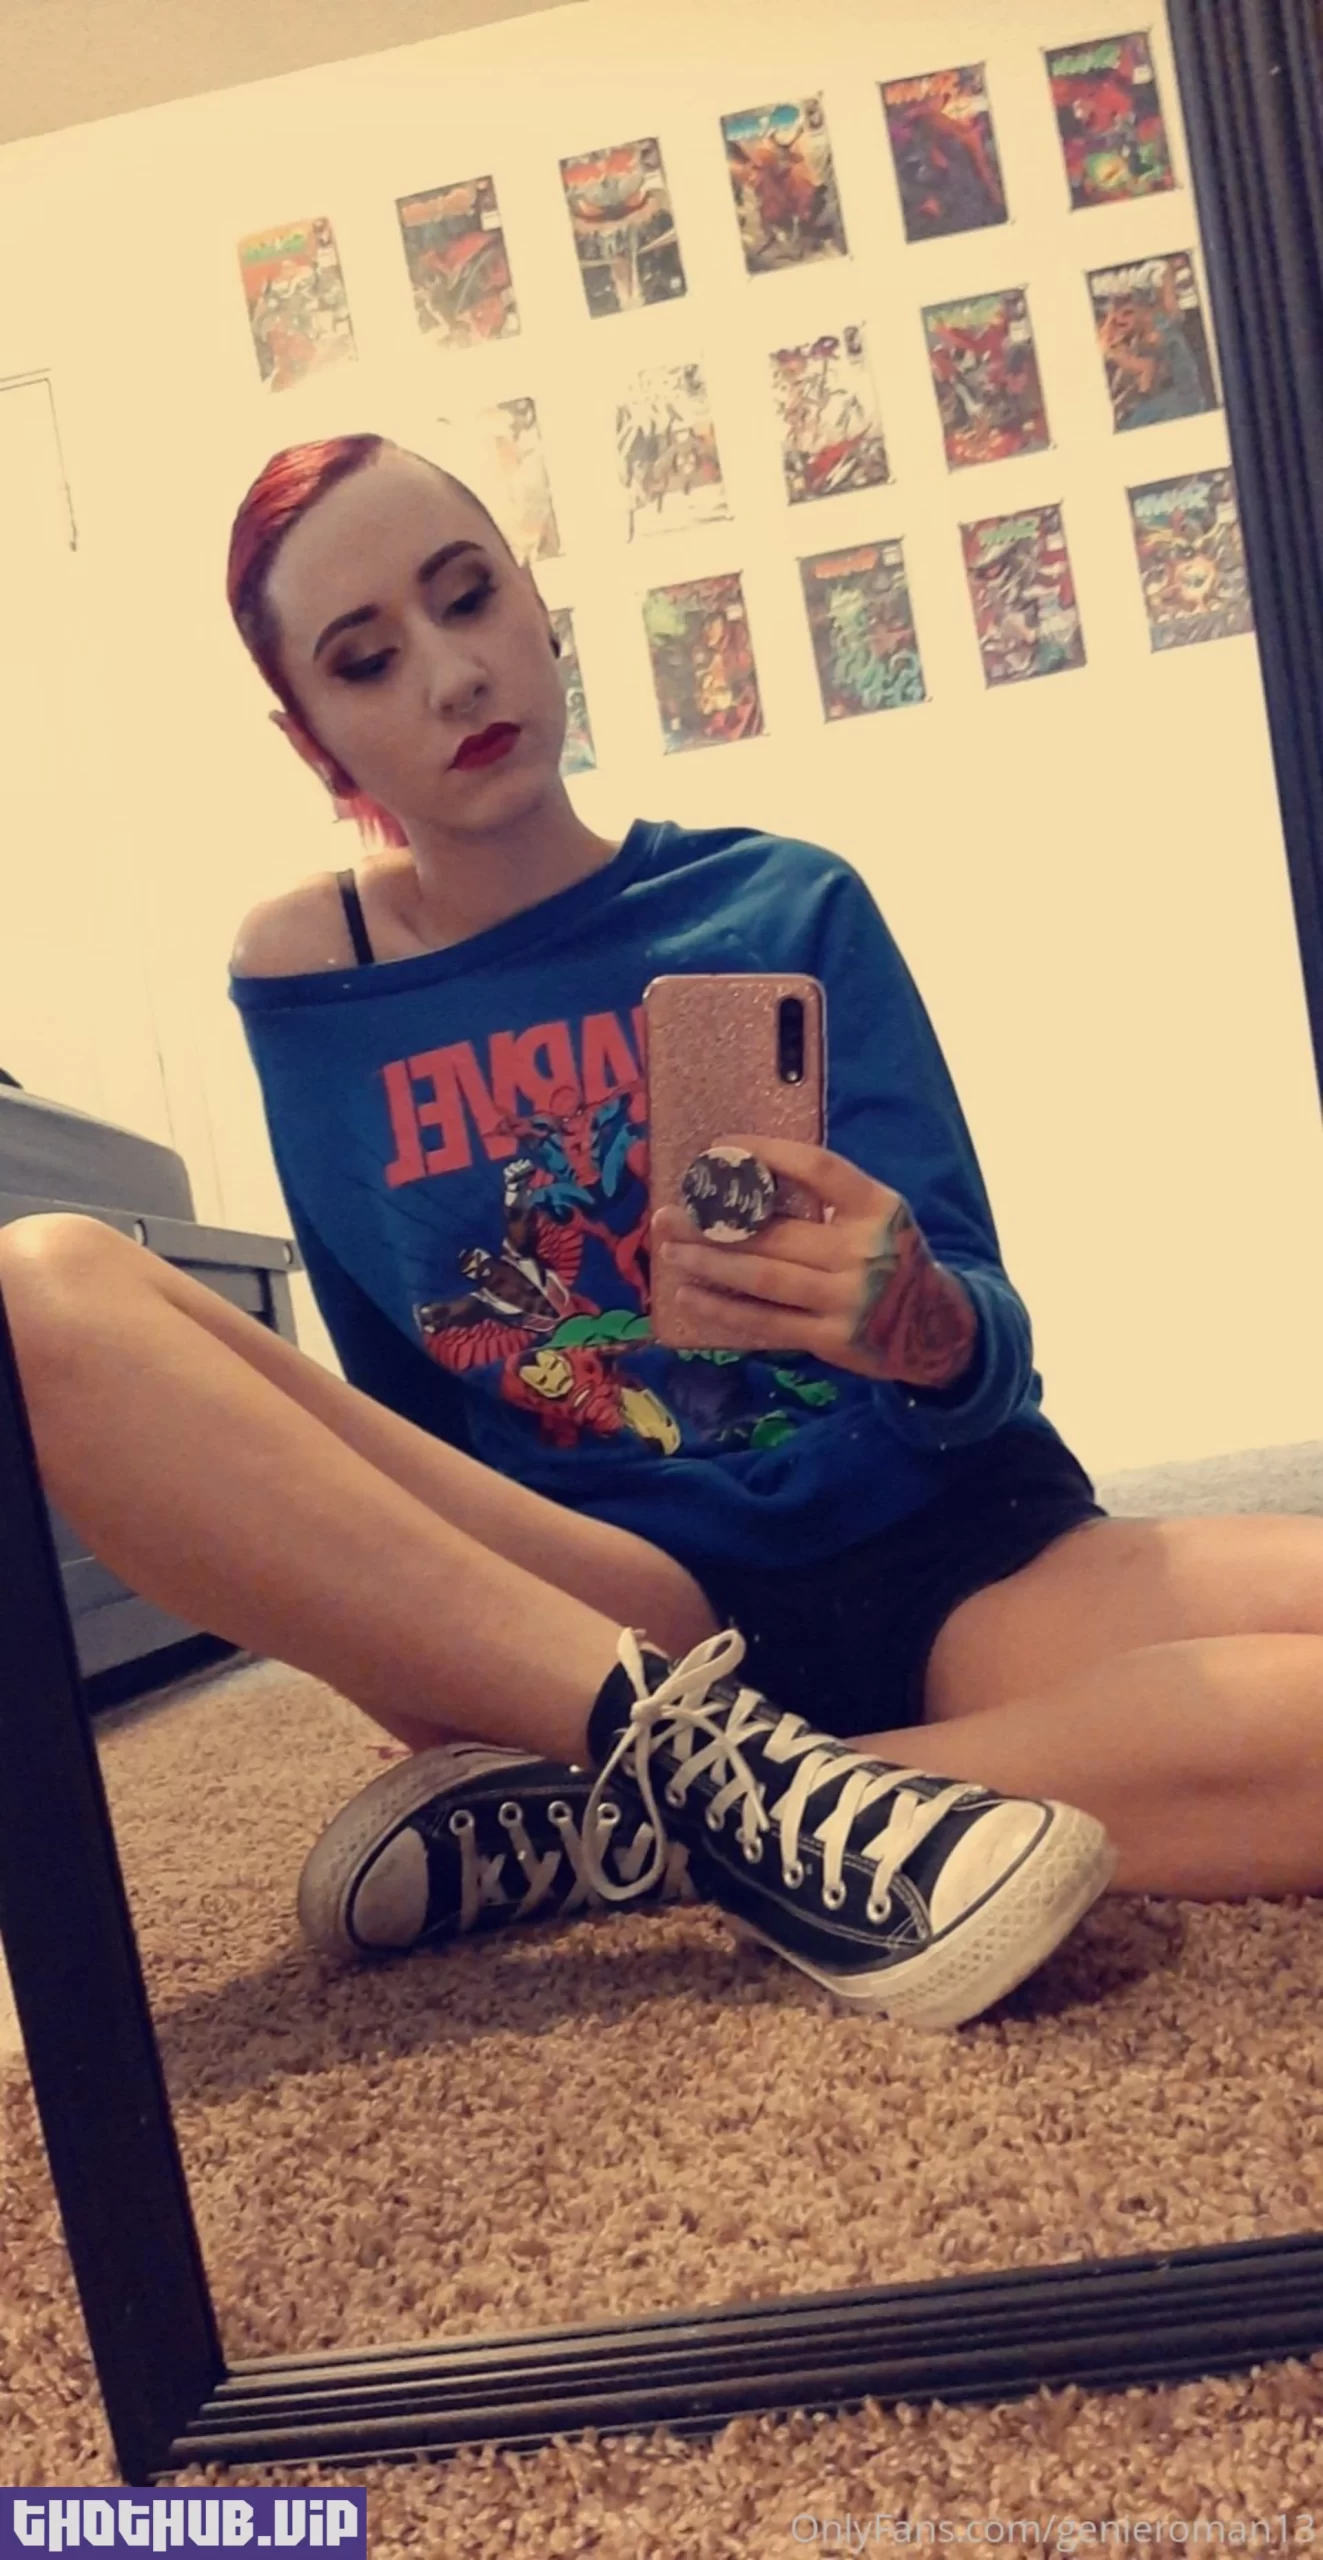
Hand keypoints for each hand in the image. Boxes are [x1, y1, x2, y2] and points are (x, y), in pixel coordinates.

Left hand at [651, 1133, 978, 1387]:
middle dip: (712, 1222)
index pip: (818, 1168)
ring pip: (762, 1277)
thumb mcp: (879, 1217)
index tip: (720, 1148)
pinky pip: (765, 1323)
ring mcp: (847, 1299)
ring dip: (709, 1263)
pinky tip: (691, 1297)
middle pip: (775, 1230)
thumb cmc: (891, 1258)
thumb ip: (829, 1199)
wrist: (933, 1328)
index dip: (766, 1153)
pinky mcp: (831, 1339)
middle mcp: (864, 1251)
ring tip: (671, 1251)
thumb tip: (744, 1176)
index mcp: (878, 1207)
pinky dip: (722, 1310)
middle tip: (669, 1215)